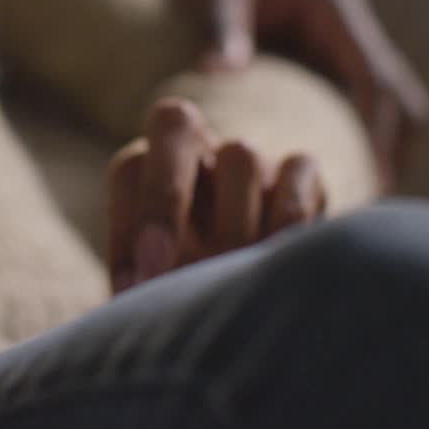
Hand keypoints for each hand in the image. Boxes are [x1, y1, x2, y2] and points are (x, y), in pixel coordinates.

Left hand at [106, 98, 326, 293]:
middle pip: (174, 123)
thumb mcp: (158, 286)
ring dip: (231, 226)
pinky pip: (299, 170)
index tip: (132, 289)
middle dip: (162, 199)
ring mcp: (253, 160)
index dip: (125, 228)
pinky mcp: (303, 176)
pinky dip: (288, 219)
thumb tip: (126, 304)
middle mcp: (199, 153)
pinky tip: (276, 268)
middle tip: (158, 273)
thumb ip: (141, 285)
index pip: (131, 168)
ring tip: (225, 281)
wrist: (258, 290)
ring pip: (239, 156)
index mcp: (151, 169)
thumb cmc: (189, 287)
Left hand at [164, 0, 428, 185]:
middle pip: (395, 95)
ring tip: (354, 196)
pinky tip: (327, 175)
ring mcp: (338, 46)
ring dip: (377, 146)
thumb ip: (218, 23)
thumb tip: (215, 69)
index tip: (368, 168)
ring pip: (382, 102)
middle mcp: (346, 29)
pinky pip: (350, 103)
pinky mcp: (320, 62)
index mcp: (333, 8)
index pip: (375, 74)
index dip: (377, 124)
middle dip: (390, 145)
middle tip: (367, 196)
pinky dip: (350, 136)